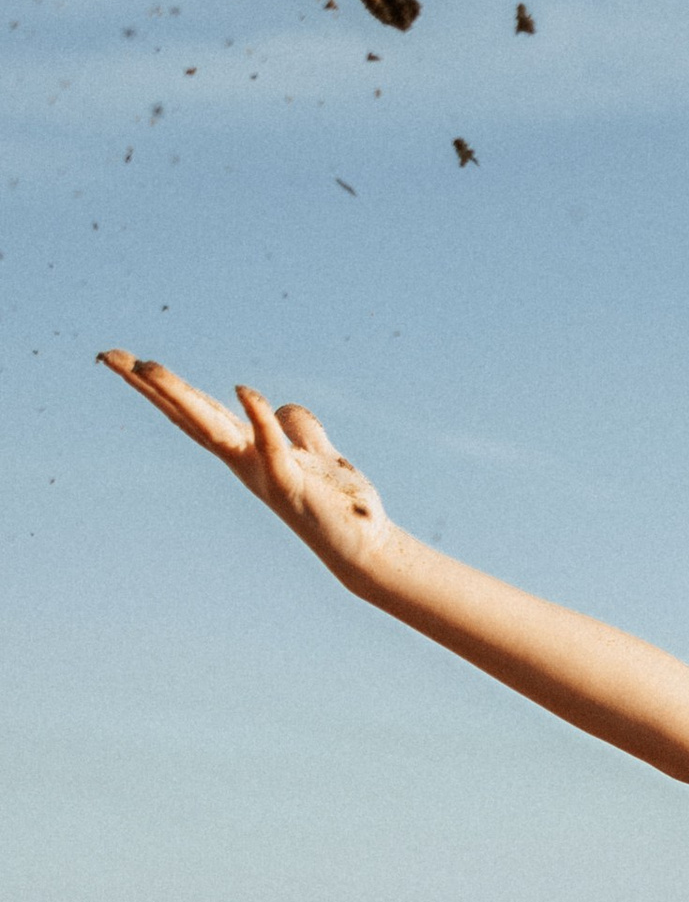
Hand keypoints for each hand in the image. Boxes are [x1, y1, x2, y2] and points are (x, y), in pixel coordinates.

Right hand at [97, 352, 394, 584]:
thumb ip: (300, 429)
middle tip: (110, 356)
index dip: (163, 388)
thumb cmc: (338, 503)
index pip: (199, 412)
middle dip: (149, 387)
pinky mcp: (293, 482)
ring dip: (180, 396)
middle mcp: (245, 461)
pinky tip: (244, 389)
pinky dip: (259, 417)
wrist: (365, 545)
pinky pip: (272, 445)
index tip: (127, 360)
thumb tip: (285, 408)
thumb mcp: (317, 453)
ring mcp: (264, 472)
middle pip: (190, 416)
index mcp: (247, 450)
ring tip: (147, 366)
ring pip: (213, 429)